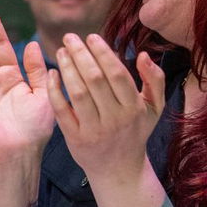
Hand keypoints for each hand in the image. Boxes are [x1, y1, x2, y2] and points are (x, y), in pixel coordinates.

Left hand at [49, 34, 164, 188]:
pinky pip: (62, 111)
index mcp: (134, 107)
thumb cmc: (135, 132)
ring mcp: (94, 129)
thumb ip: (154, 80)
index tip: (91, 37)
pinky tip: (51, 74)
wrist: (119, 169)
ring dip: (67, 69)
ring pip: (78, 93)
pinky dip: (55, 91)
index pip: (117, 74)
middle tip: (69, 38)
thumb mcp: (154, 108)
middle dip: (81, 55)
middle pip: (95, 80)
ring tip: (60, 51)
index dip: (103, 53)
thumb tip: (144, 54)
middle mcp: (115, 118)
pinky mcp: (75, 139)